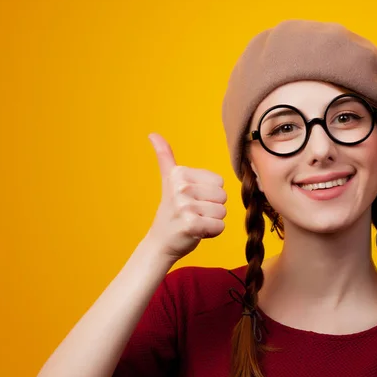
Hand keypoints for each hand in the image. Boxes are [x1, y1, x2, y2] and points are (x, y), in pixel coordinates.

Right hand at [144, 133, 226, 262]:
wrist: (160, 242)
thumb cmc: (171, 212)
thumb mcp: (168, 181)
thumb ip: (164, 156)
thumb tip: (153, 134)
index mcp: (179, 173)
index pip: (219, 182)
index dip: (210, 195)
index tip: (192, 200)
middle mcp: (181, 188)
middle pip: (223, 197)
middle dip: (212, 208)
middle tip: (193, 214)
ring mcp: (185, 206)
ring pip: (222, 212)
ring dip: (212, 221)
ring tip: (194, 222)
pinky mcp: (191, 225)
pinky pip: (219, 227)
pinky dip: (211, 233)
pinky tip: (196, 232)